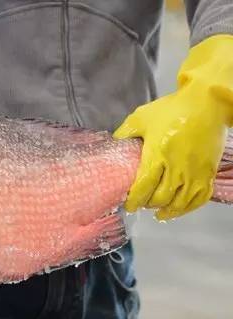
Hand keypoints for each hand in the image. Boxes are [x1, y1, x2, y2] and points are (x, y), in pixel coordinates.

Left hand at [113, 35, 232, 219]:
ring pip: (181, 202)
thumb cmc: (172, 109)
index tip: (129, 205)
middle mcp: (177, 167)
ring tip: (158, 213)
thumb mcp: (141, 117)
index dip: (135, 200)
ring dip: (168, 211)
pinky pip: (201, 197)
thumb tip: (113, 143)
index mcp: (157, 155)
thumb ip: (125, 133)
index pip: (144, 186)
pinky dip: (189, 207)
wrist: (206, 103)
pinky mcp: (208, 172)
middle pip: (161, 197)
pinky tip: (180, 209)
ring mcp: (195, 172)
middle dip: (149, 204)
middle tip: (141, 204)